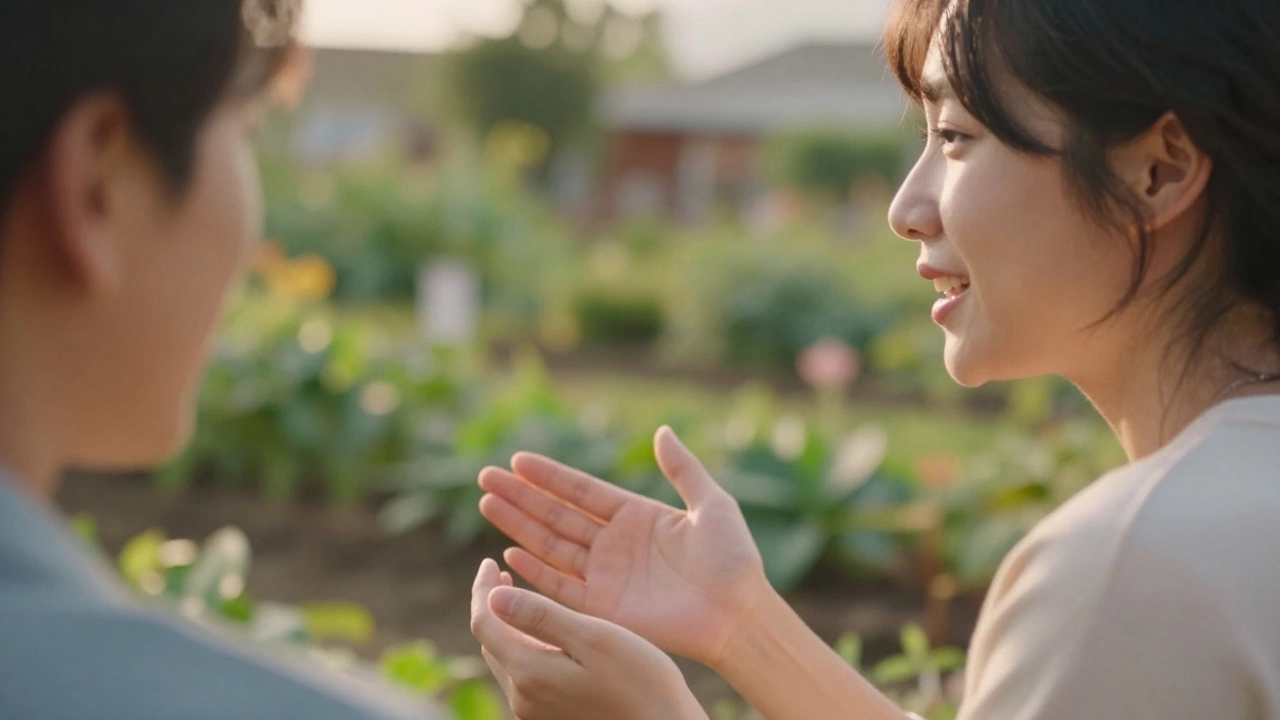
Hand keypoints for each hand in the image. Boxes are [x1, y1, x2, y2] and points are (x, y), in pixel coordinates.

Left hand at [470, 559, 706, 719]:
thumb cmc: (640, 682)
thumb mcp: (594, 638)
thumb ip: (542, 617)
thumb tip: (493, 596)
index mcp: (529, 673)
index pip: (484, 624)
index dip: (481, 590)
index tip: (488, 562)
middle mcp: (523, 698)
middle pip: (490, 643)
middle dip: (491, 606)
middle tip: (502, 574)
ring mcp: (535, 712)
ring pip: (506, 660)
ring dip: (506, 627)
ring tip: (519, 599)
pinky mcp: (550, 718)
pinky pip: (524, 676)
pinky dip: (524, 646)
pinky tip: (544, 635)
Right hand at [477, 426, 769, 667]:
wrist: (738, 614)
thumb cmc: (733, 560)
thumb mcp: (712, 505)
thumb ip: (684, 469)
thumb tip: (662, 430)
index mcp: (636, 516)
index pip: (582, 491)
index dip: (550, 476)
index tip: (518, 459)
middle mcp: (614, 544)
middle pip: (557, 515)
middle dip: (521, 496)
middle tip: (486, 477)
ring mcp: (606, 576)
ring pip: (551, 546)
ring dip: (518, 526)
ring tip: (487, 503)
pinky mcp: (604, 609)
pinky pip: (561, 588)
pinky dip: (535, 572)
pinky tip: (509, 553)